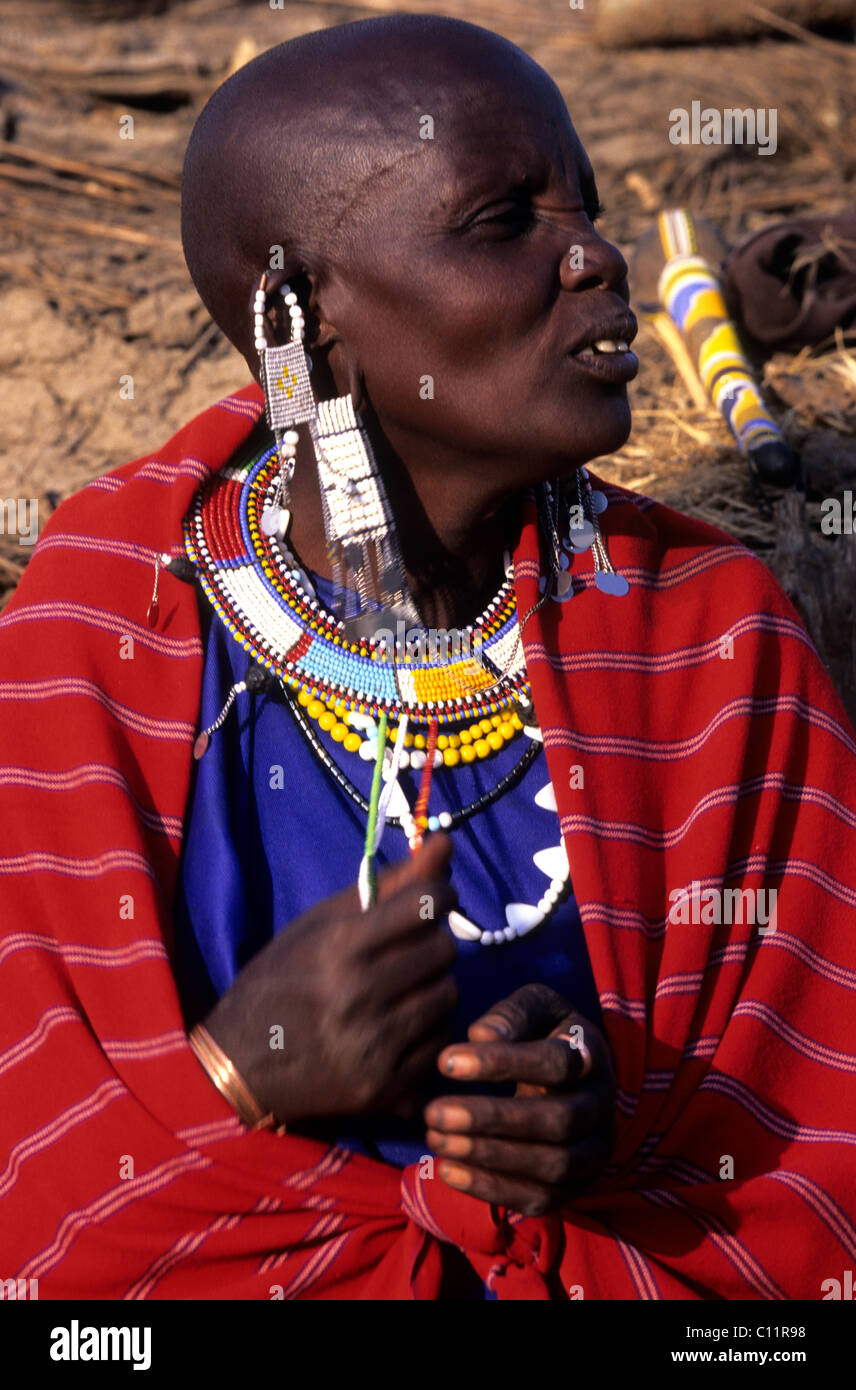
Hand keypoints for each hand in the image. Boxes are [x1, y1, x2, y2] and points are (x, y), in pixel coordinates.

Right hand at [202, 834, 457, 1125]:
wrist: (238, 1066)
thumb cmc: (279, 980)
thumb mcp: (319, 924)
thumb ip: (387, 885)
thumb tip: (446, 843)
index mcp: (338, 947)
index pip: (427, 904)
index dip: (439, 893)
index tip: (433, 898)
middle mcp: (359, 994)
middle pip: (443, 950)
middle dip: (433, 941)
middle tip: (408, 948)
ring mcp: (374, 1045)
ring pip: (448, 995)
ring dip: (432, 985)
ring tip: (401, 987)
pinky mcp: (385, 1086)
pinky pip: (440, 1041)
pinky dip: (428, 1028)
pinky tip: (399, 1024)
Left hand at [423, 983, 614, 1216]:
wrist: (573, 1084)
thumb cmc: (543, 1036)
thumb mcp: (534, 1010)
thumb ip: (512, 1016)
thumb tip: (480, 1035)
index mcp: (592, 1057)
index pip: (555, 1063)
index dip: (501, 1063)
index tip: (445, 1062)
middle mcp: (601, 1108)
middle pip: (557, 1121)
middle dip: (491, 1119)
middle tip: (433, 1112)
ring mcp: (594, 1152)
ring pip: (552, 1165)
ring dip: (489, 1156)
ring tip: (436, 1139)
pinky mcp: (575, 1187)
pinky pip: (540, 1198)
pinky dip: (493, 1189)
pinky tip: (449, 1170)